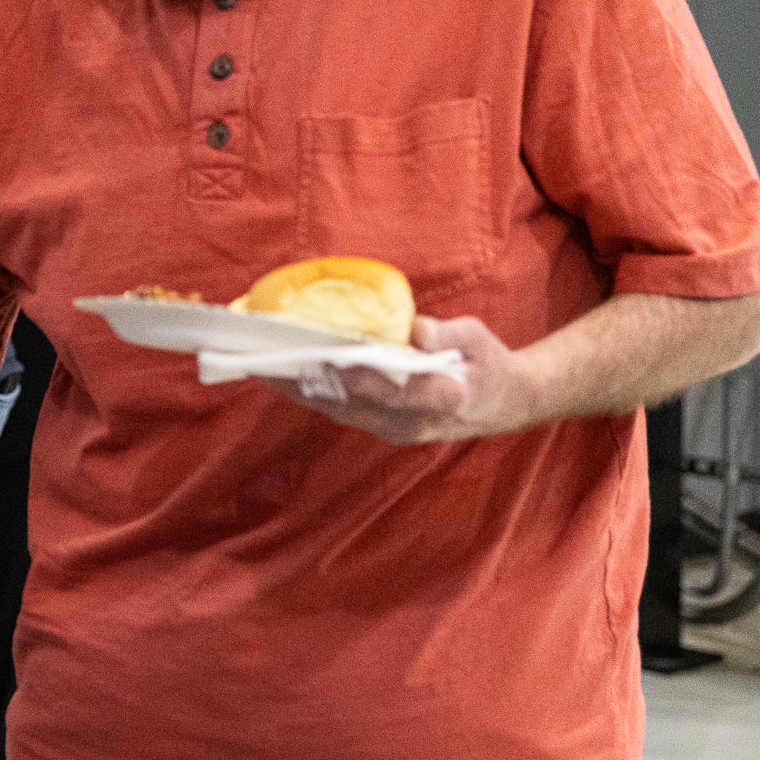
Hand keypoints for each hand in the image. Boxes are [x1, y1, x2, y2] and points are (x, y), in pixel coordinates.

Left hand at [258, 315, 544, 443]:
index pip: (398, 391)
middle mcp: (412, 422)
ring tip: (260, 363)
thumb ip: (450, 335)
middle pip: (353, 402)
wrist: (500, 405)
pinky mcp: (378, 427)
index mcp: (446, 399)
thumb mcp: (479, 339)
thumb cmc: (488, 363)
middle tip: (271, 357)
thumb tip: (417, 329)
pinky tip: (278, 375)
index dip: (361, 378)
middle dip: (310, 380)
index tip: (328, 359)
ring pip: (337, 408)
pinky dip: (307, 393)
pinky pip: (337, 410)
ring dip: (298, 388)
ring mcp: (392, 430)